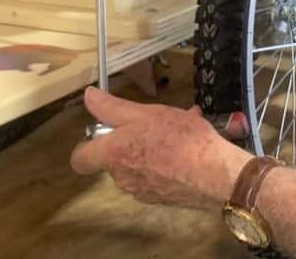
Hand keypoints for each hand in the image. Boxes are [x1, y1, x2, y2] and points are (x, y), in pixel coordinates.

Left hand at [69, 87, 252, 208]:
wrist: (215, 175)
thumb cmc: (180, 139)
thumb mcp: (146, 113)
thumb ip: (113, 107)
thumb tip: (88, 96)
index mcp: (113, 156)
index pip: (80, 159)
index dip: (87, 143)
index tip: (105, 130)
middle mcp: (122, 178)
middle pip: (114, 158)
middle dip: (130, 139)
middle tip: (154, 122)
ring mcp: (142, 191)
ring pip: (139, 164)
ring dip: (152, 147)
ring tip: (180, 129)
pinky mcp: (163, 198)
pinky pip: (157, 174)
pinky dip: (167, 160)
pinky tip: (190, 146)